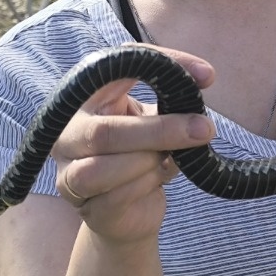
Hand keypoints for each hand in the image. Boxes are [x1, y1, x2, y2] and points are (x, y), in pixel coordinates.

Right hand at [51, 45, 215, 244]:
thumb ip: (173, 99)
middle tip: (204, 129)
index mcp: (88, 98)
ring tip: (169, 159)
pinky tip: (157, 180)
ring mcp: (68, 173)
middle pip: (104, 131)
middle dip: (161, 131)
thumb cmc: (145, 154)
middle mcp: (69, 133)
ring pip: (103, 168)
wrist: (132, 210)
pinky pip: (116, 196)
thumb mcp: (159, 120)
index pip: (119, 66)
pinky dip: (146, 185)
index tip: (207, 76)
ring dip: (149, 162)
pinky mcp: (84, 208)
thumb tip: (203, 78)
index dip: (164, 64)